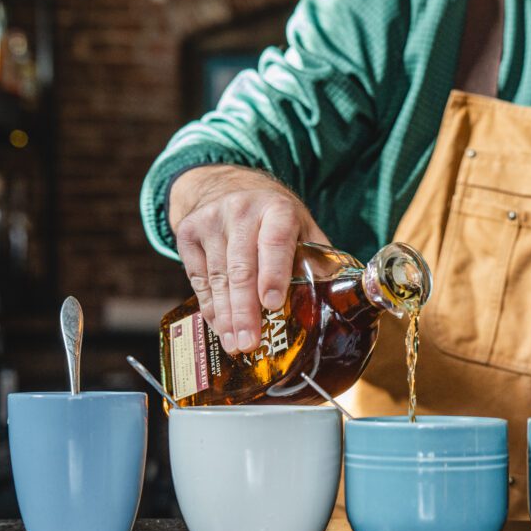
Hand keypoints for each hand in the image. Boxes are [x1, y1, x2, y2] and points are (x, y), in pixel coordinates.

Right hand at [169, 164, 328, 354]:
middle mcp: (242, 211)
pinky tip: (220, 325)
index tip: (272, 304)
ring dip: (226, 316)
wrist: (229, 186)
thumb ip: (319, 260)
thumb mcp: (303, 228)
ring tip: (236, 344)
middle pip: (241, 268)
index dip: (273, 274)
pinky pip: (198, 278)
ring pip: (217, 277)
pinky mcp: (188, 232)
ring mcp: (211, 220)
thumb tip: (342, 299)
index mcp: (278, 209)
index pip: (275, 243)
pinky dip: (210, 305)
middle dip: (245, 310)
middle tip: (250, 342)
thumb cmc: (275, 218)